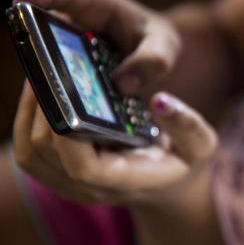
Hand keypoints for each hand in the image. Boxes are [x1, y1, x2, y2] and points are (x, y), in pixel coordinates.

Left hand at [13, 81, 217, 205]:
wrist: (167, 183)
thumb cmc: (183, 163)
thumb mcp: (200, 144)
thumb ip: (187, 124)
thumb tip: (161, 101)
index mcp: (126, 180)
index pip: (84, 168)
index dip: (66, 134)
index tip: (63, 93)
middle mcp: (93, 188)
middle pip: (47, 157)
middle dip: (40, 112)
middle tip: (45, 70)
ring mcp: (74, 184)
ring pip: (31, 155)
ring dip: (28, 115)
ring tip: (39, 77)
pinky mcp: (64, 173)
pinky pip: (32, 152)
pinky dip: (29, 122)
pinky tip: (41, 95)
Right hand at [14, 0, 180, 94]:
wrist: (159, 57)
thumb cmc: (160, 42)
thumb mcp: (164, 46)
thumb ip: (151, 60)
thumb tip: (122, 84)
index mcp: (99, 5)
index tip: (22, 2)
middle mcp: (80, 24)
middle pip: (49, 28)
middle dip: (36, 42)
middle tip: (32, 61)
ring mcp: (75, 47)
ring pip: (52, 56)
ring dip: (49, 73)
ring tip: (51, 92)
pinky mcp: (77, 68)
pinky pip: (64, 76)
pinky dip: (64, 90)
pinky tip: (68, 108)